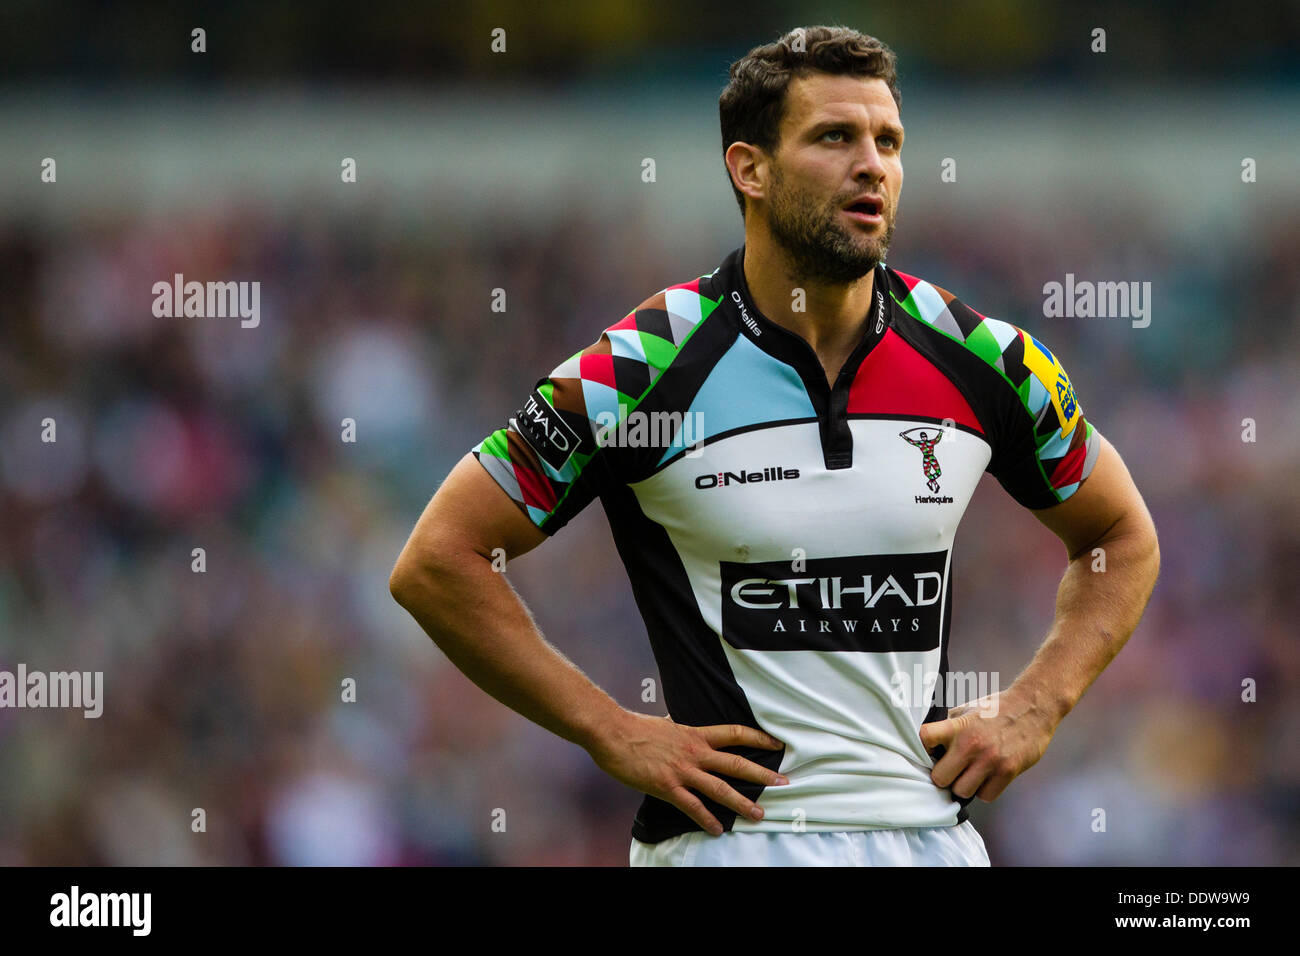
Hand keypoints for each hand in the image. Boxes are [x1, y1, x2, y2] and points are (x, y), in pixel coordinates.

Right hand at [588, 711, 788, 835]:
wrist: (612, 732)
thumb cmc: (634, 727)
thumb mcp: (664, 724)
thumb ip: (676, 728)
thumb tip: (677, 722)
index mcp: (695, 734)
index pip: (734, 733)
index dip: (758, 737)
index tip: (777, 743)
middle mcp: (694, 752)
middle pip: (736, 763)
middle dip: (762, 774)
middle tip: (783, 783)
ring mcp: (682, 770)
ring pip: (720, 788)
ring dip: (742, 802)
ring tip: (758, 814)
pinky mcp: (667, 787)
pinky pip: (692, 806)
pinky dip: (706, 820)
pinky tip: (716, 830)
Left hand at [918, 686, 1058, 802]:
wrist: (1033, 707)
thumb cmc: (998, 709)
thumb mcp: (968, 710)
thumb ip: (949, 725)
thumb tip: (929, 742)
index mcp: (958, 726)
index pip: (925, 738)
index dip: (924, 749)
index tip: (931, 752)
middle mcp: (971, 743)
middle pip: (940, 778)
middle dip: (944, 776)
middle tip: (952, 770)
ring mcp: (990, 760)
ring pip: (962, 791)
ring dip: (965, 786)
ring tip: (971, 774)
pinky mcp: (1007, 771)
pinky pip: (986, 796)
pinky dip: (985, 790)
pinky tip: (988, 777)